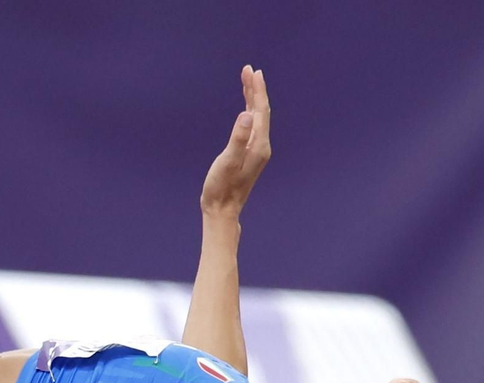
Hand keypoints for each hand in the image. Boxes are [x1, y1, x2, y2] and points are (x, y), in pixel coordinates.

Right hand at [199, 65, 270, 217]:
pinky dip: (250, 112)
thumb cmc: (221, 188)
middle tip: (249, 70)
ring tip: (248, 82)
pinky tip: (246, 108)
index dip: (257, 90)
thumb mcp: (227, 162)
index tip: (252, 71)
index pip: (260, 111)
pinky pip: (253, 126)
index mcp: (258, 145)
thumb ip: (238, 138)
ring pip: (258, 118)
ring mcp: (257, 151)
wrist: (222, 211)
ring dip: (253, 99)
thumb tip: (247, 114)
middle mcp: (262, 146)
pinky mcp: (250, 155)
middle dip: (256, 90)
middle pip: (262, 111)